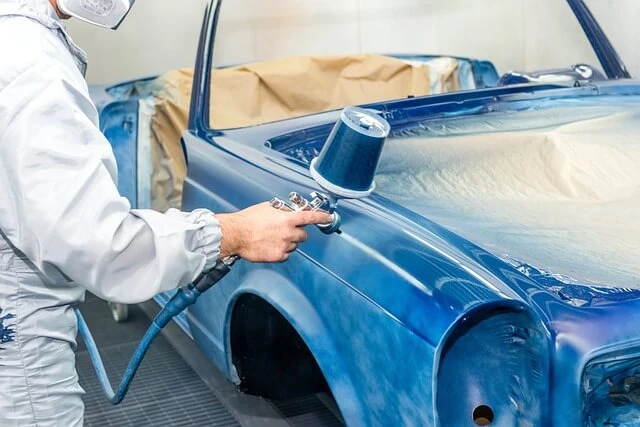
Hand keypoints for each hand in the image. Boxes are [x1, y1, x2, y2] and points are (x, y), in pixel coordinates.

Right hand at [215, 202, 332, 262]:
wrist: (236, 234)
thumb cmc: (248, 220)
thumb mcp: (267, 208)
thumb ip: (282, 211)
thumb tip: (290, 211)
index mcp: (287, 219)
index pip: (311, 218)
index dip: (322, 217)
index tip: (328, 218)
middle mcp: (288, 233)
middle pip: (303, 235)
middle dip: (298, 232)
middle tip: (286, 230)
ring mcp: (284, 246)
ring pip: (295, 245)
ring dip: (289, 242)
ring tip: (273, 238)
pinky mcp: (278, 256)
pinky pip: (286, 255)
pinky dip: (282, 251)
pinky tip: (270, 246)